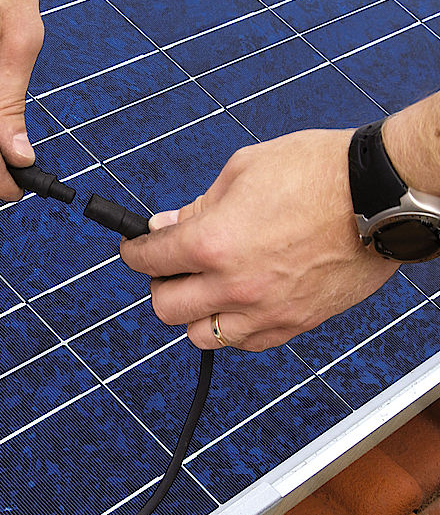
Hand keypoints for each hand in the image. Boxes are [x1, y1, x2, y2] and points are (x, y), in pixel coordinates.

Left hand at [120, 129, 399, 351]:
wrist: (380, 195)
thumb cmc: (319, 173)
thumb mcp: (242, 171)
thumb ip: (196, 207)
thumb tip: (166, 226)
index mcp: (213, 242)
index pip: (148, 260)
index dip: (134, 252)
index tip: (135, 249)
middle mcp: (233, 285)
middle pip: (164, 307)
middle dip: (159, 284)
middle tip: (170, 267)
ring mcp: (265, 311)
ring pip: (200, 336)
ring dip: (193, 312)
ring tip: (206, 288)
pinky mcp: (294, 324)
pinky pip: (245, 343)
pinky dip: (232, 327)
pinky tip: (238, 302)